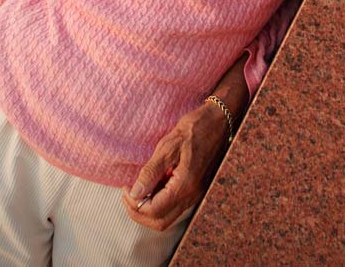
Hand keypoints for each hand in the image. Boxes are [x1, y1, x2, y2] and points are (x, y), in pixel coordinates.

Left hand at [121, 100, 229, 230]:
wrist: (218, 122)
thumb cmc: (193, 130)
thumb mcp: (167, 146)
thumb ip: (151, 172)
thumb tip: (135, 193)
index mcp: (185, 185)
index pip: (154, 210)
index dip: (135, 204)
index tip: (126, 188)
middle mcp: (192, 195)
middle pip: (160, 222)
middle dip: (139, 213)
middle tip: (128, 194)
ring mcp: (195, 194)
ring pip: (167, 218)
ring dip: (148, 210)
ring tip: (138, 189)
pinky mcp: (195, 190)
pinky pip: (174, 207)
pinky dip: (158, 202)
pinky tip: (152, 185)